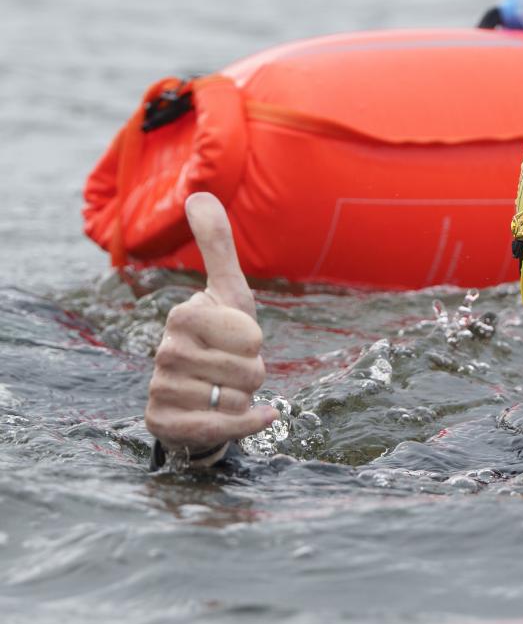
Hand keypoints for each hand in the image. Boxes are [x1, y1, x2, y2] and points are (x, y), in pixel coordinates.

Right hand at [145, 192, 278, 457]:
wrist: (199, 395)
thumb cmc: (220, 339)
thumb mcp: (228, 292)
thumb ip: (218, 245)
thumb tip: (198, 194)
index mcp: (182, 316)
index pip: (251, 335)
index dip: (255, 343)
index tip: (237, 341)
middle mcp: (165, 353)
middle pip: (248, 371)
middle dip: (254, 375)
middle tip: (234, 370)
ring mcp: (162, 390)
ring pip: (237, 400)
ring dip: (244, 399)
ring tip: (224, 391)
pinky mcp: (165, 424)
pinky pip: (223, 428)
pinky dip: (248, 424)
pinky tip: (259, 416)